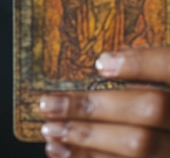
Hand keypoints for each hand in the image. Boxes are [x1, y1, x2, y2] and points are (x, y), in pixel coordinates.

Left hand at [40, 47, 169, 157]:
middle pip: (148, 110)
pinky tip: (60, 150)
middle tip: (49, 104)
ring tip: (50, 128)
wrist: (167, 136)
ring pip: (136, 147)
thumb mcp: (161, 81)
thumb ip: (146, 68)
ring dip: (85, 137)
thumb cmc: (160, 103)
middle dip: (92, 107)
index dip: (140, 63)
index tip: (100, 63)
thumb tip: (107, 60)